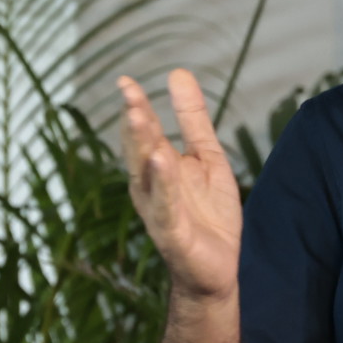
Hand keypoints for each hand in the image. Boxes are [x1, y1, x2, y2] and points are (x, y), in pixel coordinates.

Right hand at [118, 69, 242, 299]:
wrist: (217, 269)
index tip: (125, 80)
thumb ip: (193, 120)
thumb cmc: (208, 214)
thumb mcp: (208, 158)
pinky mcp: (171, 232)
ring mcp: (158, 209)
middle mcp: (151, 186)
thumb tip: (177, 73)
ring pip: (146, 174)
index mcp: (158, 167)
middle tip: (128, 92)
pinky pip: (164, 205)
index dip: (136, 106)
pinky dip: (162, 183)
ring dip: (140, 146)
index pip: (146, 132)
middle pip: (140, 148)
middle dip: (135, 121)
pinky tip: (161, 161)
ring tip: (139, 117)